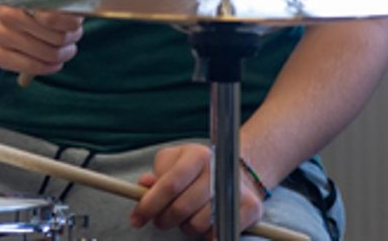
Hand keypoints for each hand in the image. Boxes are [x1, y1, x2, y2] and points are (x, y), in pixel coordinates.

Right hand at [0, 0, 83, 74]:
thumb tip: (75, 3)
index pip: (53, 16)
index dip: (72, 21)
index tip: (76, 20)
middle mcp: (7, 13)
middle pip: (56, 38)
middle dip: (72, 36)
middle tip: (74, 32)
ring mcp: (1, 36)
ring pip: (48, 55)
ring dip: (64, 52)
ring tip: (66, 44)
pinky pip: (33, 68)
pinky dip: (49, 66)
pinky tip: (54, 59)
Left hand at [132, 142, 265, 237]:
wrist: (235, 171)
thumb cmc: (196, 171)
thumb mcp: (173, 163)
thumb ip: (157, 175)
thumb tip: (143, 185)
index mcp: (197, 154)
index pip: (170, 184)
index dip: (150, 204)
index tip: (136, 219)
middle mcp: (218, 169)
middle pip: (181, 208)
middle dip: (164, 220)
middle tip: (160, 221)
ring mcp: (236, 188)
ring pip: (198, 224)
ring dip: (186, 227)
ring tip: (187, 217)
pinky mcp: (251, 207)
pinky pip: (218, 233)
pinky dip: (207, 234)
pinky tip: (206, 223)